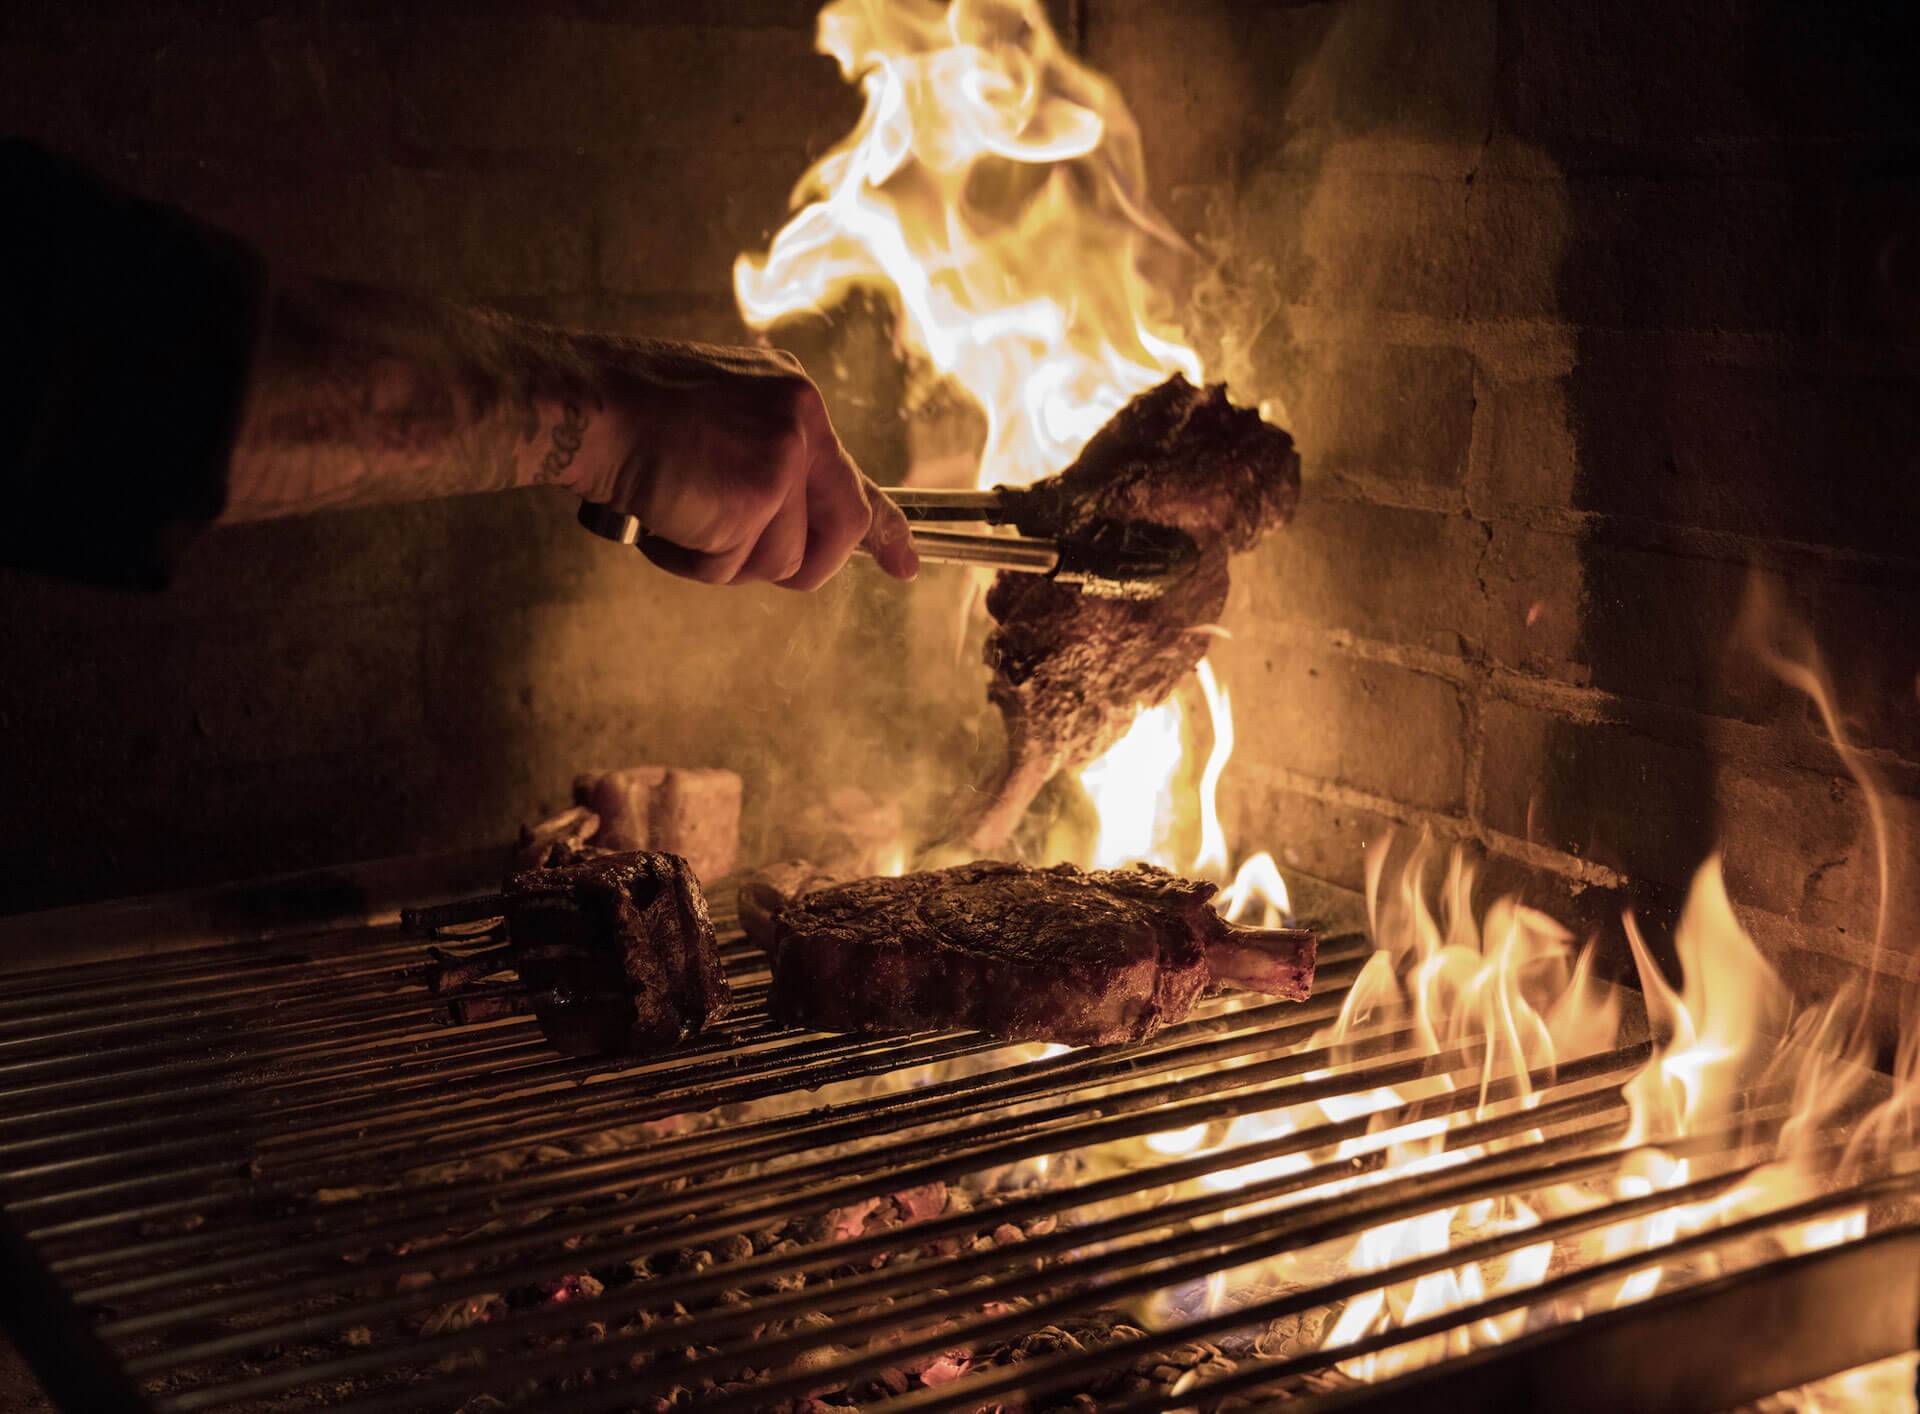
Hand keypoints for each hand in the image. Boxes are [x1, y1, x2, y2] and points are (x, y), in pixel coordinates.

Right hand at [570, 341, 916, 590]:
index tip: (905, 564)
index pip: (853, 476)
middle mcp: (804, 420)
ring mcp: (785, 455)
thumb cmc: (631, 419)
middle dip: (797, 564)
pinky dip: (692, 559)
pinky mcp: (758, 492)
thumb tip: (790, 526)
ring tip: (675, 511)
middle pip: (840, 532)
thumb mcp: (718, 424)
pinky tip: (663, 517)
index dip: (883, 529)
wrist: (588, 404)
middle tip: (732, 549)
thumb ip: (763, 463)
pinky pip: (735, 564)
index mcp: (795, 399)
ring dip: (722, 558)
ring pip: (782, 560)